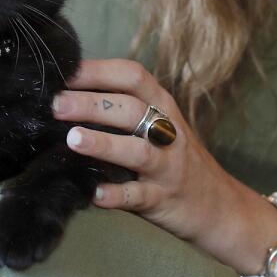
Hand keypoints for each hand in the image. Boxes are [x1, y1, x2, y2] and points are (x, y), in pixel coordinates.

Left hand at [51, 58, 247, 250]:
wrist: (220, 206)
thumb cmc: (176, 159)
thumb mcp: (160, 125)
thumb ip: (125, 110)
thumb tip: (70, 96)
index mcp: (163, 106)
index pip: (133, 76)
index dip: (98, 71)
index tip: (64, 72)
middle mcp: (168, 132)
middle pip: (131, 109)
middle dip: (92, 104)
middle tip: (56, 105)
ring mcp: (168, 167)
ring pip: (138, 150)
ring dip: (104, 143)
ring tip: (73, 139)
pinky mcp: (163, 200)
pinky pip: (139, 196)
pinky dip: (117, 194)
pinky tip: (95, 193)